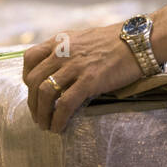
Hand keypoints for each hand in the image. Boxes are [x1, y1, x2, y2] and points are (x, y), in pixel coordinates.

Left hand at [22, 21, 146, 132]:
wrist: (139, 41)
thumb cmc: (117, 41)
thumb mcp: (84, 38)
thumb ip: (69, 50)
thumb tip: (60, 69)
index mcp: (61, 40)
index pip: (30, 58)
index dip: (27, 78)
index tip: (34, 91)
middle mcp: (63, 52)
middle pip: (34, 80)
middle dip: (32, 103)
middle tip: (38, 116)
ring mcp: (75, 66)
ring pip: (45, 93)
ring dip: (41, 114)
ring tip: (45, 125)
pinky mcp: (89, 80)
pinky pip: (65, 104)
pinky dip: (58, 119)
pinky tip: (59, 127)